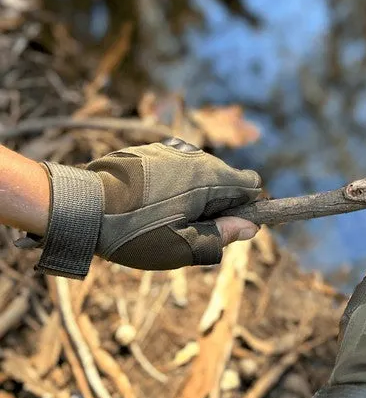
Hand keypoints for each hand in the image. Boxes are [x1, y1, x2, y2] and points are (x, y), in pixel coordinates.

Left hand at [21, 138, 260, 278]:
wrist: (82, 206)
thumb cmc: (135, 233)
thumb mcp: (183, 247)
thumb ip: (221, 236)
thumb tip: (250, 227)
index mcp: (208, 179)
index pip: (251, 183)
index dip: (248, 206)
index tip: (230, 226)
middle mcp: (195, 157)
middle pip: (226, 178)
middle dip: (220, 203)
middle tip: (193, 229)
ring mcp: (171, 151)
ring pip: (201, 173)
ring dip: (196, 195)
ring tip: (167, 218)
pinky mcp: (151, 151)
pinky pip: (178, 168)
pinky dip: (176, 185)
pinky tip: (151, 204)